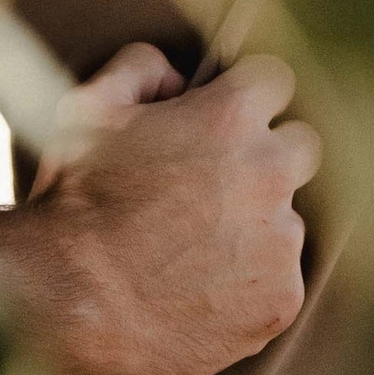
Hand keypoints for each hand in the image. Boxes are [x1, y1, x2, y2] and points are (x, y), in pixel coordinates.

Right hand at [0, 45, 319, 374]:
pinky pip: (280, 279)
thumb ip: (140, 68)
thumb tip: (179, 76)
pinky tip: (201, 290)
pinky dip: (249, 284)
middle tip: (219, 183)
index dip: (248, 97)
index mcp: (230, 117)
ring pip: (288, 220)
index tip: (226, 118)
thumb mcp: (87, 109)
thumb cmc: (74, 203)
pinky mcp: (282, 298)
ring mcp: (281, 240)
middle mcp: (269, 173)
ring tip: (195, 250)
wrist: (71, 306)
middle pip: (302, 147)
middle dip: (269, 157)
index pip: (276, 81)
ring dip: (255, 226)